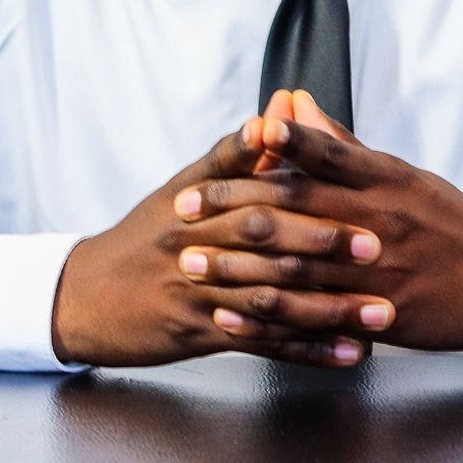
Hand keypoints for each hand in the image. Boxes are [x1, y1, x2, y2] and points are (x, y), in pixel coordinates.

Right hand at [50, 117, 394, 367]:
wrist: (83, 296)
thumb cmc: (145, 237)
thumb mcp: (182, 188)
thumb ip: (237, 154)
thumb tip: (279, 109)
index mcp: (198, 202)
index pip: (258, 193)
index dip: (309, 195)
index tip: (357, 198)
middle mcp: (197, 245)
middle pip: (266, 245)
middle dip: (325, 247)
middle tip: (377, 249)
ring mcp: (198, 294)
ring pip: (272, 300)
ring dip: (331, 310)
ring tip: (380, 314)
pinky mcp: (199, 335)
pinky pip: (262, 345)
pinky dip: (308, 351)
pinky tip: (347, 354)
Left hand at [173, 94, 462, 351]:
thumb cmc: (447, 220)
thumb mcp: (400, 174)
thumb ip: (341, 144)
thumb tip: (293, 102)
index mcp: (384, 181)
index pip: (325, 153)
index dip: (277, 145)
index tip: (234, 139)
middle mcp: (377, 222)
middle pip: (297, 208)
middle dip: (234, 206)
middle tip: (183, 206)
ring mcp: (376, 272)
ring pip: (296, 266)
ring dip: (237, 265)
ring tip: (189, 261)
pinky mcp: (375, 317)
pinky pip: (312, 319)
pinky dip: (267, 318)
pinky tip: (228, 316)